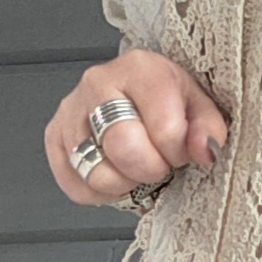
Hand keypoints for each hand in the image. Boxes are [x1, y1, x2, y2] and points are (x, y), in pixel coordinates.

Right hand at [43, 46, 228, 204]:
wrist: (134, 91)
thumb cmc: (165, 98)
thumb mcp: (198, 104)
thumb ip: (207, 128)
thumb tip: (205, 149)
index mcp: (140, 69)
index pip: (163, 127)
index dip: (177, 151)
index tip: (181, 151)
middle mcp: (98, 83)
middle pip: (123, 146)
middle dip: (149, 168)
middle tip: (159, 164)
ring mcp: (71, 110)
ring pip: (95, 171)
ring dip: (123, 182)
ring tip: (136, 168)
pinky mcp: (54, 135)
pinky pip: (74, 184)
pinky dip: (99, 193)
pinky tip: (115, 173)